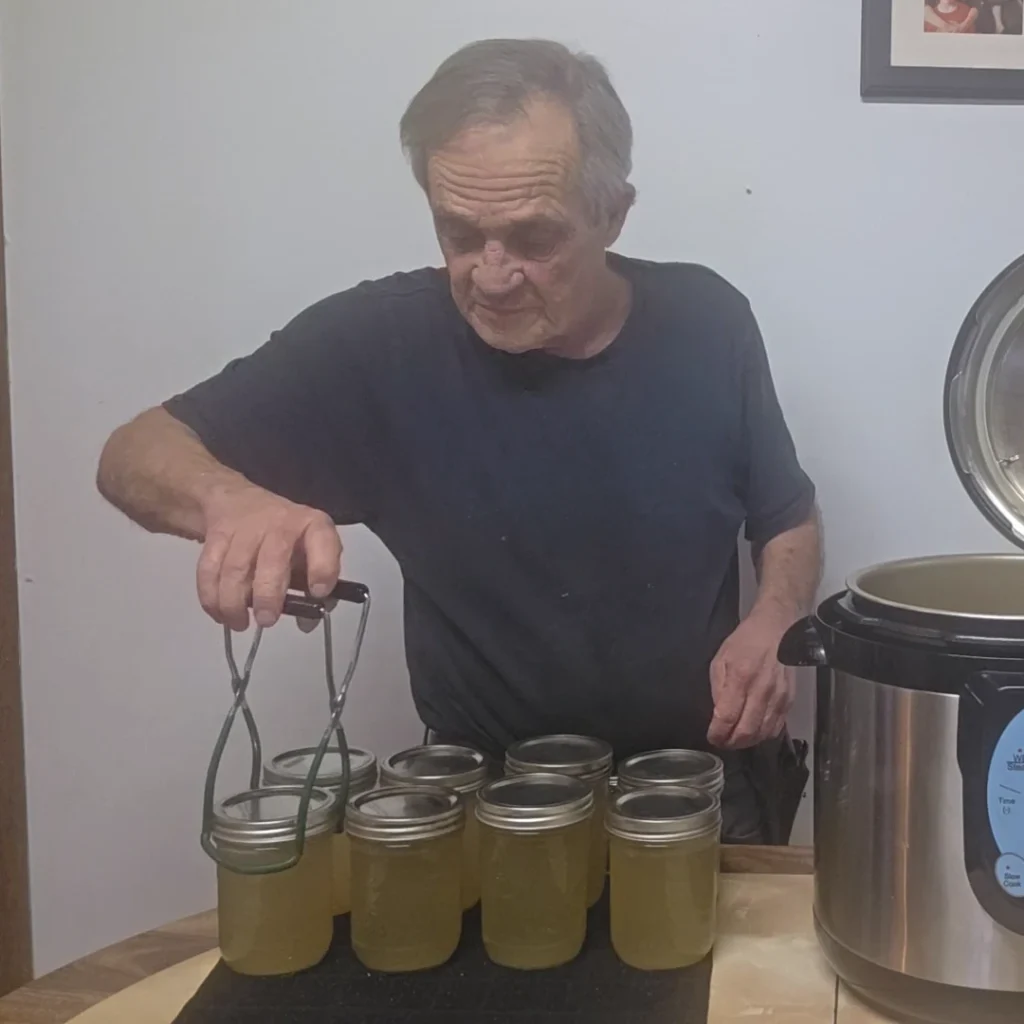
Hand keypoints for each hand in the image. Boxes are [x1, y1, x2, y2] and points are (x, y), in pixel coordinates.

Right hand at [196, 483, 340, 630]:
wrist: (240, 502)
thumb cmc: (285, 537)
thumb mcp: (310, 553)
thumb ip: (313, 588)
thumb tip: (307, 622)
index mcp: (312, 526)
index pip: (322, 541)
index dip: (322, 568)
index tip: (317, 594)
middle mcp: (281, 522)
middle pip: (272, 559)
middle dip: (267, 595)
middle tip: (266, 620)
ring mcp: (246, 527)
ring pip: (235, 568)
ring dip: (234, 603)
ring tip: (240, 624)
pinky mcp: (217, 535)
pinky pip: (209, 570)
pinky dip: (211, 597)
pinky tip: (220, 614)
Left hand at [707, 609, 794, 749]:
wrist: (776, 629)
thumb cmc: (746, 642)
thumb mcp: (721, 659)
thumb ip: (718, 688)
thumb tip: (719, 714)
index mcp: (741, 677)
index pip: (727, 717)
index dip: (718, 733)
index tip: (712, 738)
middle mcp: (762, 690)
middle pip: (747, 731)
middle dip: (731, 743)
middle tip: (722, 742)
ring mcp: (779, 696)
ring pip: (763, 733)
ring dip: (747, 742)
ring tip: (736, 739)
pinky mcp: (790, 700)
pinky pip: (777, 727)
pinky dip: (764, 735)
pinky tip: (754, 731)